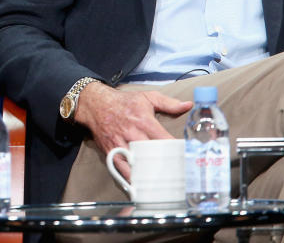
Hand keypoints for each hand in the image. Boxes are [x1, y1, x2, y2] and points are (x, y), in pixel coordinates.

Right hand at [75, 83, 191, 179]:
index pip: (163, 138)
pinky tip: (139, 186)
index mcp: (144, 121)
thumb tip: (188, 105)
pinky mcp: (111, 151)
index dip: (175, 150)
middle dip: (164, 164)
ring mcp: (121, 144)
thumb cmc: (123, 102)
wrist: (96, 104)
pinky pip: (121, 168)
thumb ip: (169, 103)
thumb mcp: (147, 97)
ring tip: (161, 184)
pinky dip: (130, 178)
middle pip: (151, 153)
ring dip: (148, 173)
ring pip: (136, 162)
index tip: (184, 158)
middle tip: (176, 175)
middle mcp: (133, 133)